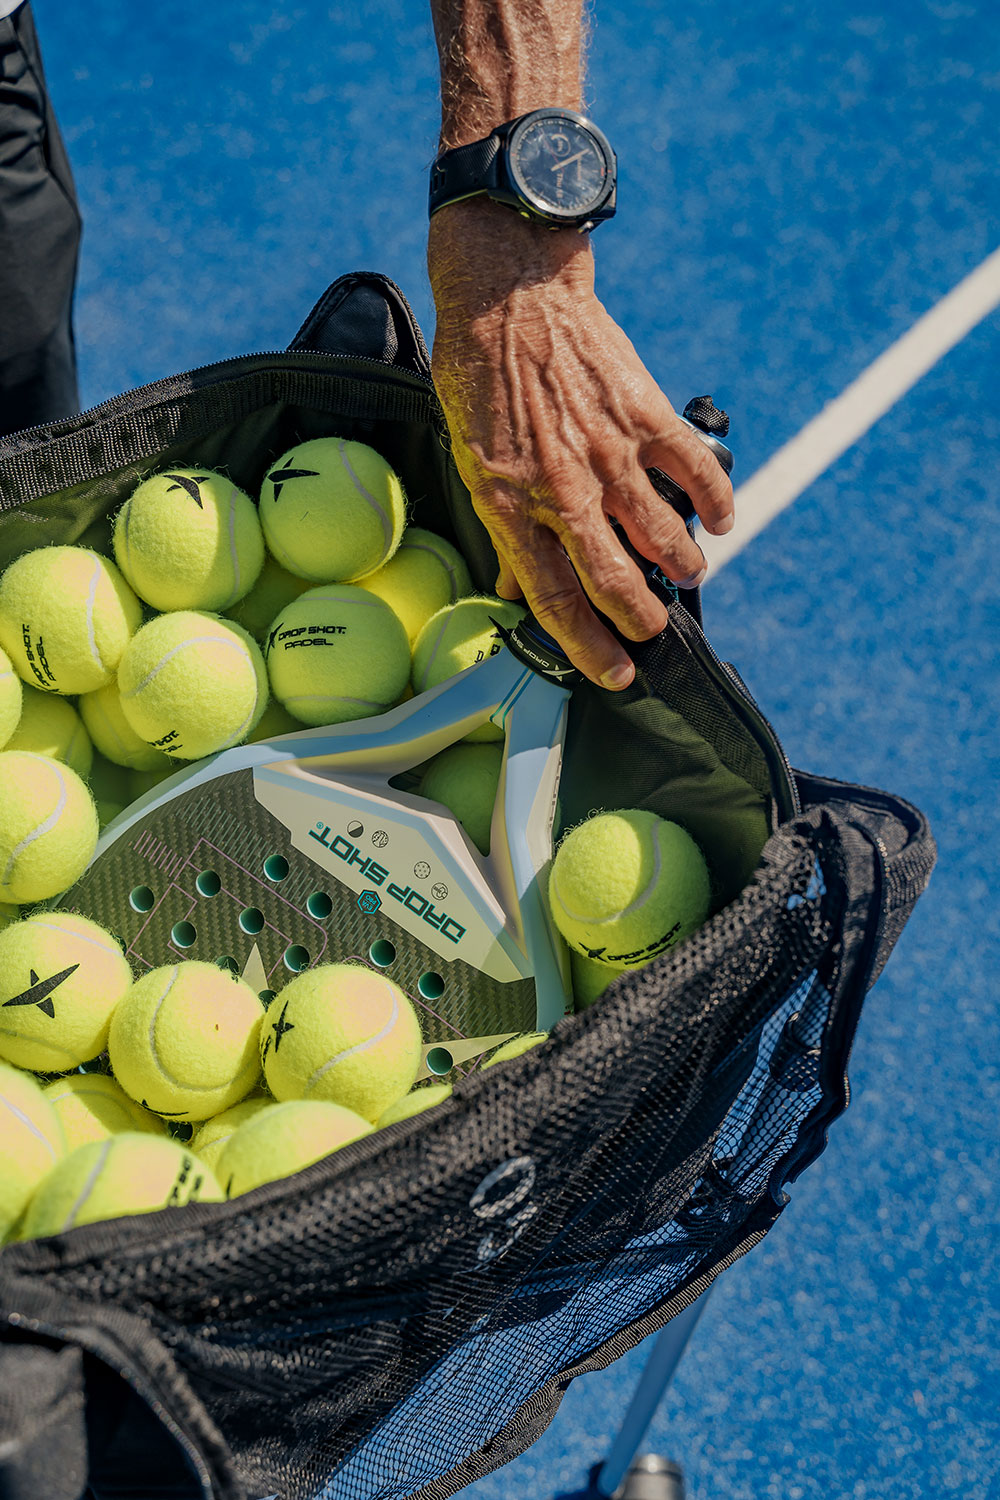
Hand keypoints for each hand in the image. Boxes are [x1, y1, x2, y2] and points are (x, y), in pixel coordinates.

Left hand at [427, 199, 734, 690]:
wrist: (508, 293)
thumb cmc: (478, 376)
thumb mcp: (468, 459)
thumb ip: (500, 527)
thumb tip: (514, 586)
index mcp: (511, 506)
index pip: (554, 600)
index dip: (586, 647)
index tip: (613, 674)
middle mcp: (563, 491)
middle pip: (615, 583)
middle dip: (641, 622)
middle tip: (653, 633)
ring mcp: (608, 454)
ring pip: (662, 537)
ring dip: (681, 566)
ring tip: (688, 574)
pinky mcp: (643, 416)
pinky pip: (693, 473)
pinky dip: (716, 504)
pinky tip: (721, 522)